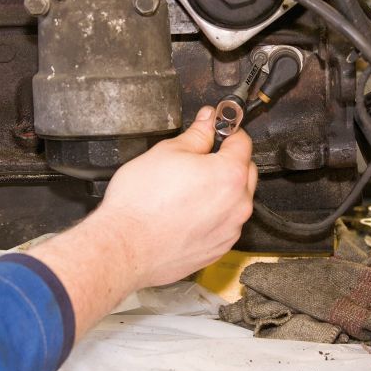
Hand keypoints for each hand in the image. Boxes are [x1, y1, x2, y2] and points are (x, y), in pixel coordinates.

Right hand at [95, 105, 257, 288]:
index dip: (227, 131)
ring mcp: (230, 230)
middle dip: (227, 161)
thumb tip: (207, 122)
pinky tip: (187, 212)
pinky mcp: (218, 248)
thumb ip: (196, 135)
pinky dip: (213, 215)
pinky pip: (225, 224)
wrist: (125, 247)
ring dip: (221, 191)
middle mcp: (238, 205)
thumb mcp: (167, 152)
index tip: (215, 131)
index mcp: (230, 175)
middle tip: (198, 159)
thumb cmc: (141, 204)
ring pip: (236, 200)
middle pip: (244, 171)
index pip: (242, 142)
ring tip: (188, 190)